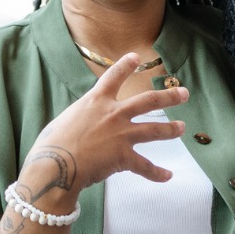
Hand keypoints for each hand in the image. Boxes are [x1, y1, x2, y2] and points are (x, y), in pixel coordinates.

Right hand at [19, 54, 189, 200]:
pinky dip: (157, 173)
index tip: (137, 57)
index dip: (126, 65)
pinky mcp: (124, 157)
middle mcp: (113, 114)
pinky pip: (145, 166)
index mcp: (95, 101)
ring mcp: (121, 134)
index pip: (114, 77)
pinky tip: (168, 176)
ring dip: (171, 128)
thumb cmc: (51, 144)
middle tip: (183, 94)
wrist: (55, 165)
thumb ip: (80, 119)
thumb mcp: (65, 120)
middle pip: (147, 101)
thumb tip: (82, 125)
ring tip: (182, 127)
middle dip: (168, 97)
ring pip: (154, 129)